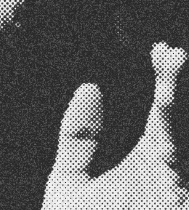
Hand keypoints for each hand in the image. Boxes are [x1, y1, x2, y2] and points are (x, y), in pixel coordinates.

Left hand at [43, 42, 188, 208]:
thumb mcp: (70, 180)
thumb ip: (79, 137)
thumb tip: (91, 87)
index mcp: (150, 161)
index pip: (166, 113)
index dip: (168, 82)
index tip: (162, 52)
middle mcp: (173, 173)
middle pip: (185, 122)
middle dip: (183, 87)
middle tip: (173, 54)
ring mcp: (180, 190)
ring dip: (184, 105)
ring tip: (178, 64)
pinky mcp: (183, 202)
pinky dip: (185, 147)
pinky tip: (176, 120)